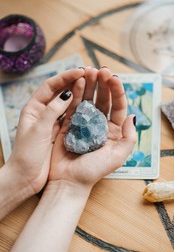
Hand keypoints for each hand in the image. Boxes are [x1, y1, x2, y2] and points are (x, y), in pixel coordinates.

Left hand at [5, 68, 84, 193]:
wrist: (26, 176)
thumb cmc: (27, 154)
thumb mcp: (39, 130)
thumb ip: (52, 111)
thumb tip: (67, 94)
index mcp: (33, 108)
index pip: (50, 86)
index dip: (65, 77)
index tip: (80, 71)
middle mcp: (43, 113)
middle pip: (59, 92)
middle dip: (73, 81)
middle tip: (90, 74)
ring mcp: (52, 122)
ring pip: (67, 103)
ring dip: (78, 93)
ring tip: (92, 84)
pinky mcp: (59, 132)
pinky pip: (71, 117)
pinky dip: (79, 109)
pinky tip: (90, 103)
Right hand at [49, 67, 136, 188]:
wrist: (69, 181)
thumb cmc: (93, 171)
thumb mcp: (117, 156)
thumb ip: (128, 137)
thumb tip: (132, 117)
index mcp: (113, 131)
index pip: (118, 106)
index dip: (117, 91)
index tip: (113, 77)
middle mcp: (99, 125)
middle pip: (103, 100)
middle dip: (102, 84)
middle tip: (100, 69)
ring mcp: (83, 123)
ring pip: (88, 99)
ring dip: (89, 84)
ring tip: (88, 70)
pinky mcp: (69, 124)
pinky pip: (73, 106)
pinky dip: (75, 93)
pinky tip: (76, 81)